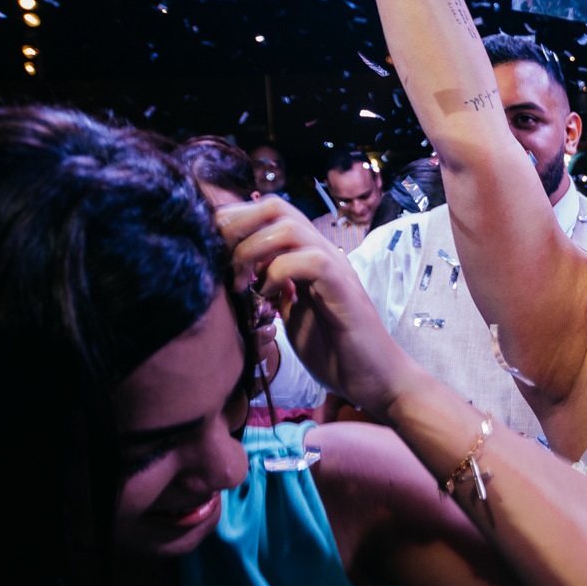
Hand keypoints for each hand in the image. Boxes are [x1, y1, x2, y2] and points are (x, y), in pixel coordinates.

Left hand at [218, 198, 419, 416]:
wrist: (374, 379)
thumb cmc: (334, 351)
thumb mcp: (289, 315)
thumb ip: (272, 290)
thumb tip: (241, 274)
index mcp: (305, 256)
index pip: (267, 213)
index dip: (234, 222)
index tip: (212, 252)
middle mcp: (320, 252)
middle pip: (275, 206)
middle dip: (237, 226)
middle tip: (221, 260)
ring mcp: (334, 267)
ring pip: (289, 227)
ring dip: (254, 249)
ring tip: (243, 281)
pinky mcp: (343, 288)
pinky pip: (309, 260)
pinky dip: (279, 273)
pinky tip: (269, 297)